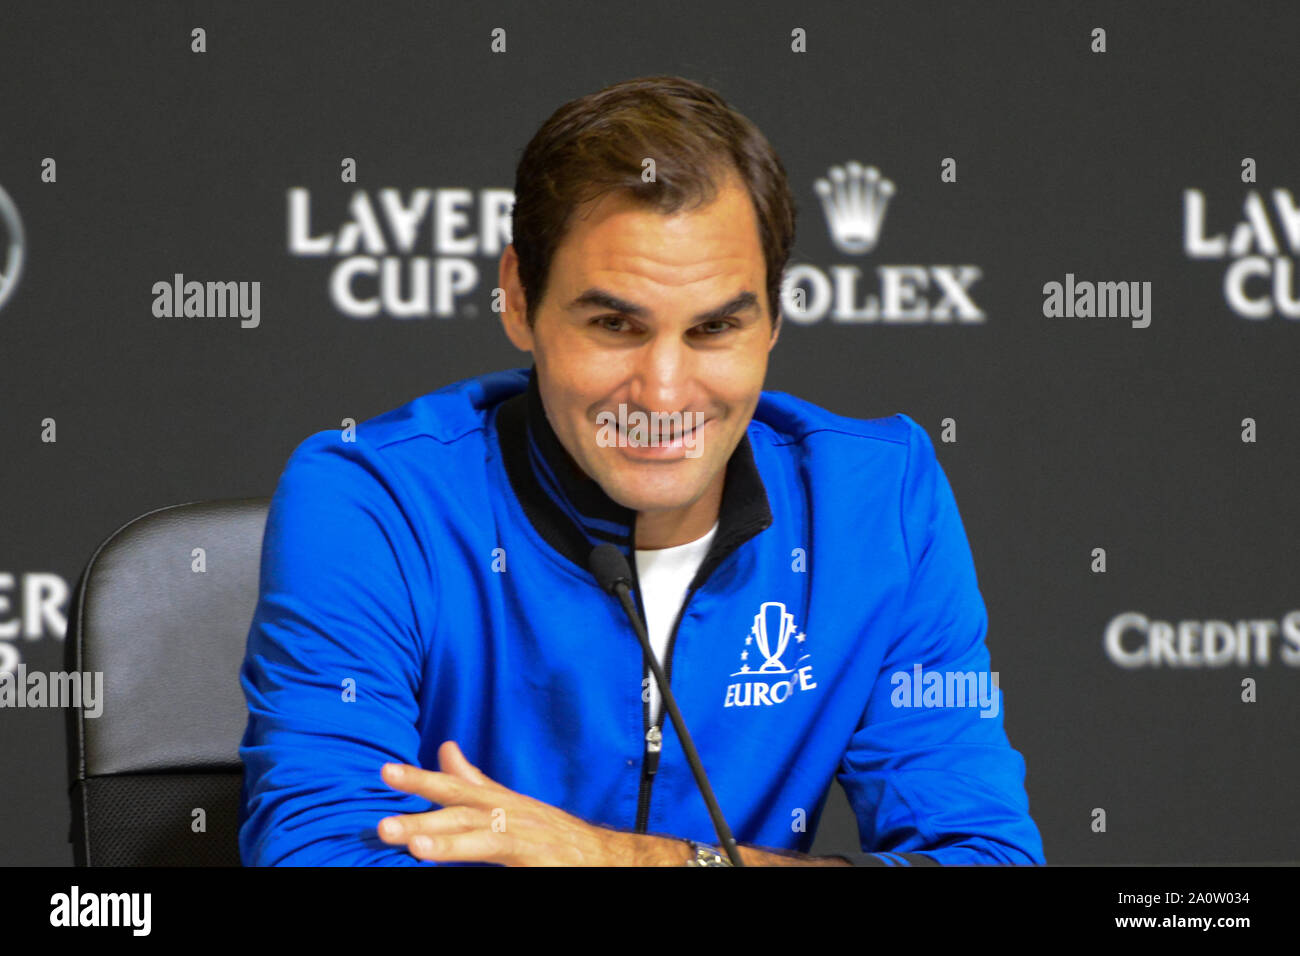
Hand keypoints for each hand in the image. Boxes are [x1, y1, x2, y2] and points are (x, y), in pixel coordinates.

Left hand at [377, 740, 636, 865]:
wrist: (602, 856)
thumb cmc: (550, 832)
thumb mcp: (508, 802)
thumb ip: (474, 780)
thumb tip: (444, 750)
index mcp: (497, 800)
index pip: (454, 785)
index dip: (421, 778)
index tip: (385, 771)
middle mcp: (507, 812)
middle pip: (459, 804)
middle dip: (421, 805)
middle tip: (382, 809)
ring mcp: (520, 834)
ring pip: (473, 830)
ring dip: (438, 835)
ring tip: (404, 839)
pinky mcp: (531, 857)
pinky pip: (495, 852)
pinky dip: (465, 853)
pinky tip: (435, 858)